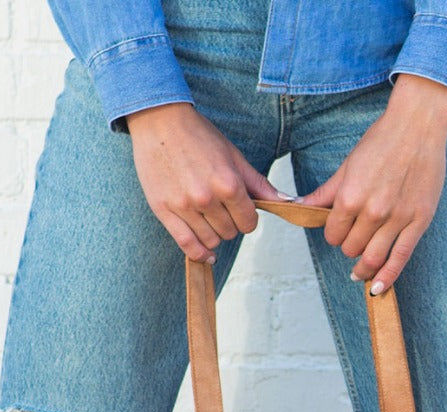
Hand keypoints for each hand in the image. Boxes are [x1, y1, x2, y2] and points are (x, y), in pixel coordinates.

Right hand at [128, 103, 292, 261]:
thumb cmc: (198, 136)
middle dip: (230, 223)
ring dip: (214, 234)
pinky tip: (206, 254)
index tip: (241, 210)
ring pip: (211, 241)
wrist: (159, 122)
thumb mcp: (233, 156)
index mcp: (228, 183)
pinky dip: (199, 254)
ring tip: (208, 218)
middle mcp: (207, 198)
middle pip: (230, 232)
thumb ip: (258, 184)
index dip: (247, 218)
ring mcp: (184, 207)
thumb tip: (287, 202)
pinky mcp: (164, 211)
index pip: (249, 222)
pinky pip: (187, 245)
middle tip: (221, 208)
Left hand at [299, 75, 446, 293]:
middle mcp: (372, 212)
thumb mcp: (347, 166)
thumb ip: (324, 194)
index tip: (341, 227)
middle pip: (351, 249)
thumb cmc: (382, 141)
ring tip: (361, 267)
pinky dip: (386, 278)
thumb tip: (297, 208)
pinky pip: (400, 259)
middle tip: (356, 235)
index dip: (334, 233)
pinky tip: (377, 289)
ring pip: (371, 259)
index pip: (333, 236)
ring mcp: (397, 219)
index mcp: (350, 198)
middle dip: (350, 245)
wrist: (418, 124)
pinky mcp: (418, 222)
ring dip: (363, 265)